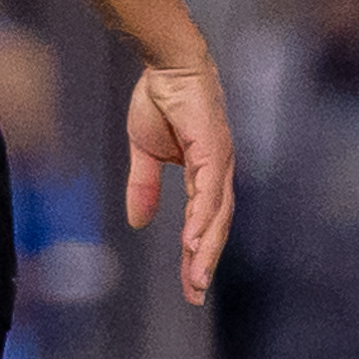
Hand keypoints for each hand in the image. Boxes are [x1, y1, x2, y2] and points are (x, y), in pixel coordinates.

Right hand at [124, 60, 233, 306]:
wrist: (166, 63)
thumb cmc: (160, 100)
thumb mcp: (144, 153)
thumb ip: (144, 187)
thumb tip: (139, 222)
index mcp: (205, 174)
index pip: (205, 223)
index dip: (198, 255)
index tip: (190, 286)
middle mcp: (219, 171)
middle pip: (217, 226)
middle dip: (205, 262)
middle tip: (194, 295)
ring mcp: (220, 160)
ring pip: (216, 214)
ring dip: (206, 247)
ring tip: (195, 277)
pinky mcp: (213, 147)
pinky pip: (209, 190)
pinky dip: (203, 216)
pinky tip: (193, 239)